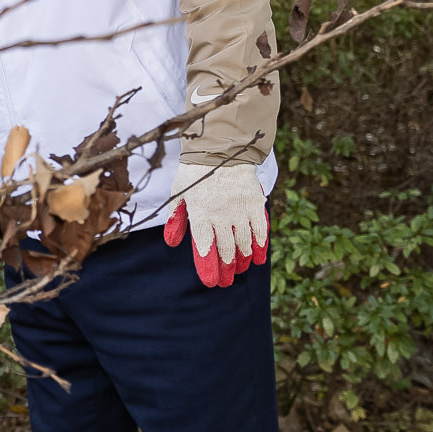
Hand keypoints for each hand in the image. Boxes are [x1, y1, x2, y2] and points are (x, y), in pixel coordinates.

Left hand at [162, 164, 269, 287]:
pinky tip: (259, 256)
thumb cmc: (194, 172)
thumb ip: (176, 218)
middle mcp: (220, 215)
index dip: (208, 266)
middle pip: (225, 248)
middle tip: (228, 279)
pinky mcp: (254, 203)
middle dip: (226, 267)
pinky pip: (259, 228)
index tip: (211, 281)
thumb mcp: (178, 192)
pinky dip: (260, 244)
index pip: (204, 246)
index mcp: (199, 213)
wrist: (220, 149)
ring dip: (242, 258)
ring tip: (241, 268)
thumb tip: (172, 242)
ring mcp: (239, 209)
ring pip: (243, 241)